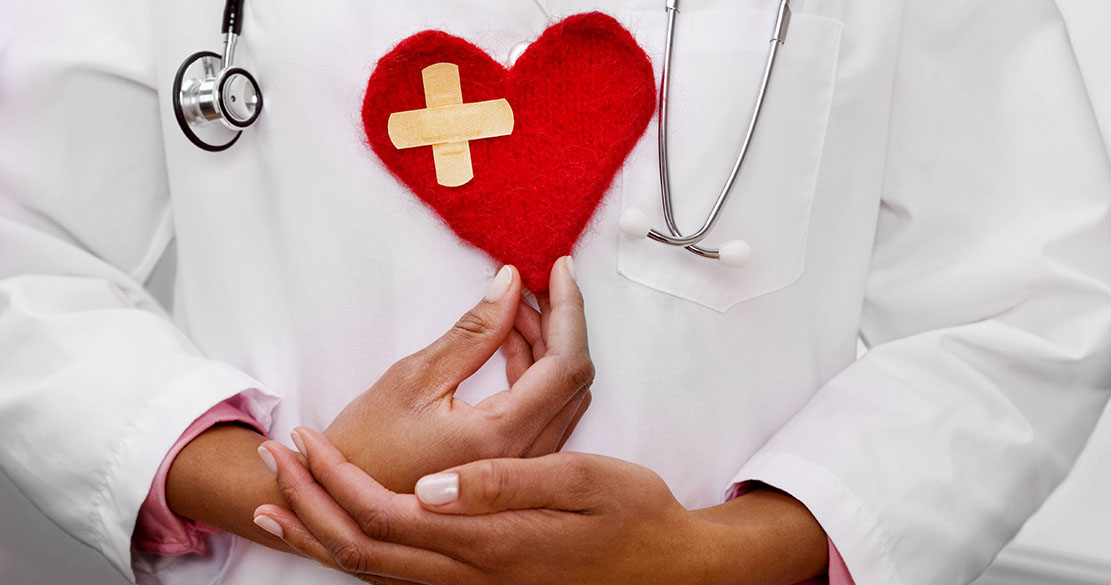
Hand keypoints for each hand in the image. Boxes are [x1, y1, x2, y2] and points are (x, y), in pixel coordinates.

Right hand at [165, 258, 592, 550]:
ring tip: (509, 308)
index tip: (559, 268)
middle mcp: (524, 459)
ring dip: (546, 346)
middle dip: (559, 323)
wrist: (341, 509)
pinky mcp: (513, 469)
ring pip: (562, 396)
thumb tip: (509, 284)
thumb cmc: (363, 449)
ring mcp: (523, 469)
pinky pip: (545, 413)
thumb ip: (472, 332)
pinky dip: (534, 373)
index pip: (567, 365)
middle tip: (528, 284)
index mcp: (502, 437)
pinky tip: (504, 345)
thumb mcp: (413, 378)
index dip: (570, 309)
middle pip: (573, 379)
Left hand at [255, 435, 827, 584]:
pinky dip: (360, 559)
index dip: (333, 480)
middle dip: (306, 506)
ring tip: (278, 507)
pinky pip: (404, 581)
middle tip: (269, 465)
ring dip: (321, 536)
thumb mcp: (583, 482)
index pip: (384, 516)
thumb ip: (504, 484)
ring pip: (376, 573)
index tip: (302, 440)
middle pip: (363, 550)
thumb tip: (432, 488)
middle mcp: (472, 573)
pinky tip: (348, 541)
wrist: (673, 571)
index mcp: (490, 539)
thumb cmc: (636, 517)